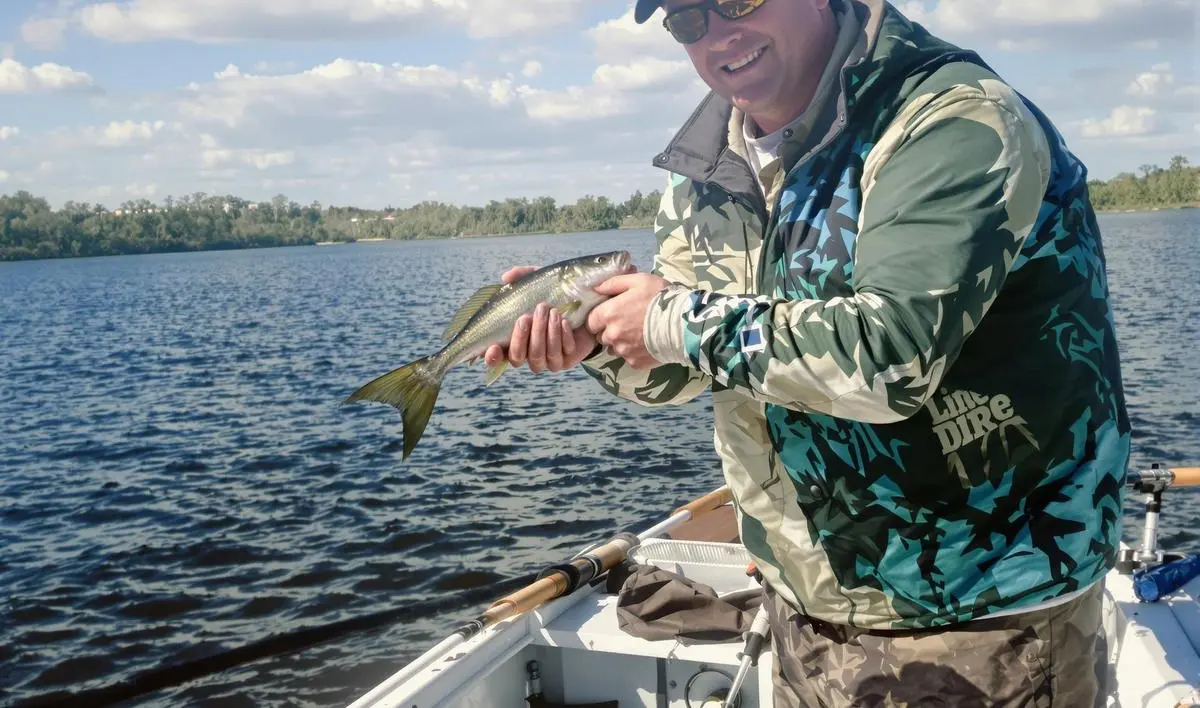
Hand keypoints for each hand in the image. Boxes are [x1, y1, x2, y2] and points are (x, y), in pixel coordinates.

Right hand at [482, 266, 598, 373]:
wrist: (588, 306)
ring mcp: (547, 360)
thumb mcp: (539, 282)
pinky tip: (565, 322)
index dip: (492, 357)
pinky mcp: (566, 360)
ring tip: (552, 312)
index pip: (496, 357)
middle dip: (521, 337)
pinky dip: (562, 337)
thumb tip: (505, 277)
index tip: (493, 346)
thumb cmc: (555, 296)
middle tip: (527, 316)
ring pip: (540, 357)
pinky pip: (561, 353)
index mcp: (515, 340)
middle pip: (518, 357)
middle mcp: (528, 354)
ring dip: (544, 334)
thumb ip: (521, 276)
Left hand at [586, 273, 668, 369]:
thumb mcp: (638, 281)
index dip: (599, 318)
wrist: (683, 323)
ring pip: (614, 349)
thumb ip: (613, 283)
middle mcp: (612, 336)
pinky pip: (628, 358)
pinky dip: (634, 353)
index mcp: (608, 314)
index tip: (611, 314)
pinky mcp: (635, 363)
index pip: (591, 321)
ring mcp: (623, 352)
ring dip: (621, 343)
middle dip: (610, 330)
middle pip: (602, 336)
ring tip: (638, 334)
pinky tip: (646, 343)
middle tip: (627, 323)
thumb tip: (595, 288)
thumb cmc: (660, 298)